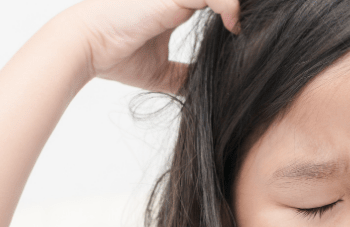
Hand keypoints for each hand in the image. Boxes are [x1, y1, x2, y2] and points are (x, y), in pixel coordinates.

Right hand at [57, 0, 239, 93]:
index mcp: (177, 4)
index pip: (217, 2)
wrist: (87, 46)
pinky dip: (232, 9)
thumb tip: (203, 94)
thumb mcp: (161, 71)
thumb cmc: (115, 56)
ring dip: (243, 8)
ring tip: (248, 31)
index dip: (237, 14)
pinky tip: (234, 29)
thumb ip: (184, 75)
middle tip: (263, 30)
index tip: (246, 37)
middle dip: (246, 9)